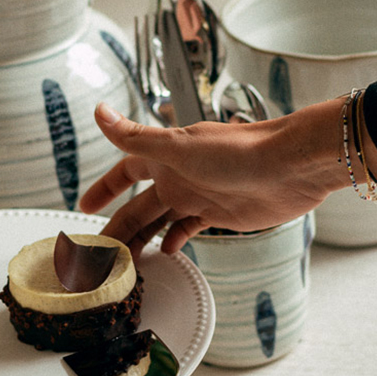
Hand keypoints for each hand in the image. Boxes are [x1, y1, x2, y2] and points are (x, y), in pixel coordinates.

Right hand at [79, 100, 350, 255]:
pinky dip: (176, 241)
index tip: (84, 207)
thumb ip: (136, 138)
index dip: (105, 188)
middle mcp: (179, 175)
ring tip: (125, 263)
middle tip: (98, 254)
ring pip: (162, 222)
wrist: (292, 167)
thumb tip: (99, 112)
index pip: (125, 171)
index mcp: (166, 156)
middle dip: (119, 227)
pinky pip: (190, 230)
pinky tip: (168, 253)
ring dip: (143, 240)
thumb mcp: (179, 147)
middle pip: (140, 206)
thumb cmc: (240, 151)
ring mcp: (200, 196)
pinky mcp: (221, 215)